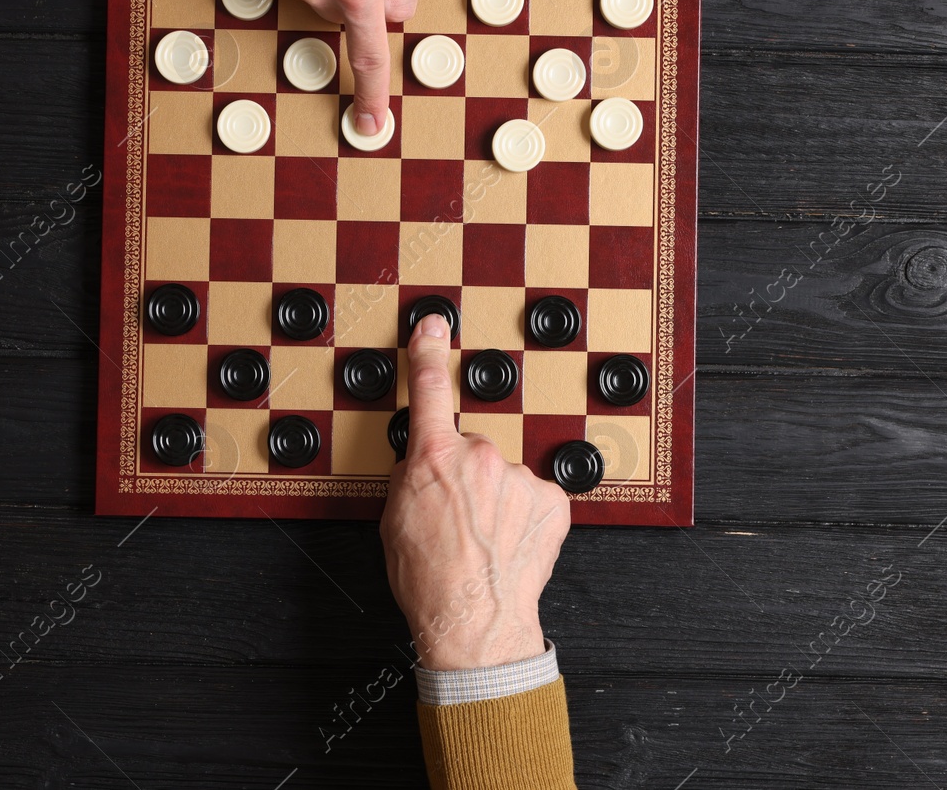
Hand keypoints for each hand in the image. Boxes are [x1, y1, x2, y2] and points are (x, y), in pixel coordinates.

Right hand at [380, 315, 571, 670]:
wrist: (473, 622)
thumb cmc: (430, 580)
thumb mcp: (395, 519)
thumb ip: (413, 476)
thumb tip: (426, 464)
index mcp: (433, 459)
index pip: (428, 388)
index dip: (429, 350)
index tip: (434, 323)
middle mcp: (480, 458)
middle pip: (472, 450)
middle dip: (466, 476)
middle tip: (458, 520)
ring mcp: (520, 477)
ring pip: (505, 476)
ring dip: (496, 500)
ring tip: (484, 541)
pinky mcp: (551, 500)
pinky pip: (533, 496)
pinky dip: (524, 516)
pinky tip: (510, 543)